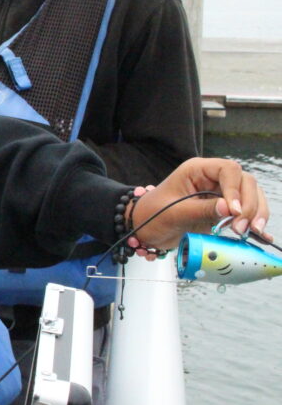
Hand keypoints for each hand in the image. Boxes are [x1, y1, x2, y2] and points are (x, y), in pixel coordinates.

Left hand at [133, 158, 270, 248]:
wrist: (145, 230)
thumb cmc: (152, 215)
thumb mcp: (173, 213)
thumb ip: (201, 210)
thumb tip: (229, 208)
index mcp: (197, 170)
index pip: (228, 170)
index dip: (235, 189)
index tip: (234, 211)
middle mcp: (212, 178)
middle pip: (245, 182)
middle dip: (249, 205)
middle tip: (241, 228)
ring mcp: (220, 194)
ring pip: (251, 196)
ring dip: (256, 213)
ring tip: (251, 232)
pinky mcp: (224, 210)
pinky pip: (247, 211)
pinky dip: (254, 221)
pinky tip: (260, 234)